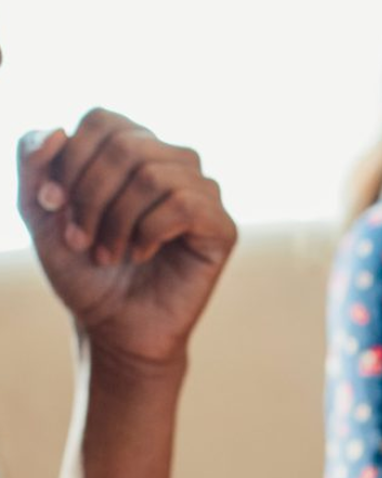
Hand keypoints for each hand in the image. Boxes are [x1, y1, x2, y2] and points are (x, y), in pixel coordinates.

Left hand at [17, 109, 236, 371]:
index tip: (52, 206)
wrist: (113, 327)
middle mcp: (172, 163)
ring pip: (155, 175)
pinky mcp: (222, 228)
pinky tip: (142, 254)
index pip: (103, 121)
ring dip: (119, 219)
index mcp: (134, 149)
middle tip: (80, 239)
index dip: (71, 160)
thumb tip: (58, 129)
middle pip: (127, 146)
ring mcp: (202, 194)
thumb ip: (32, 161)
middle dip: (91, 195)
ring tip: (110, 253)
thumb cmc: (84, 271)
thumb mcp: (39, 211)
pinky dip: (151, 232)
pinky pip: (185, 206)